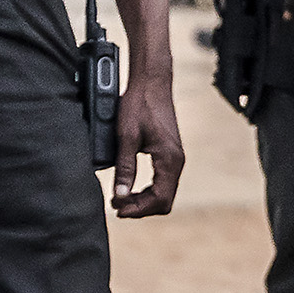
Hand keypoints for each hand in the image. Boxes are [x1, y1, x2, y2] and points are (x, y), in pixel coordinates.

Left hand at [108, 71, 184, 217]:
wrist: (151, 83)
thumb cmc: (139, 104)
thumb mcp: (126, 136)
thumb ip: (125, 167)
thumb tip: (120, 194)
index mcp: (169, 159)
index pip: (160, 199)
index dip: (138, 209)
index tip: (118, 209)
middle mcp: (177, 162)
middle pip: (164, 201)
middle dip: (140, 207)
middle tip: (116, 205)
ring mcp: (175, 158)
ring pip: (164, 193)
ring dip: (143, 200)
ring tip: (120, 197)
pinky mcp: (169, 154)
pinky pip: (162, 182)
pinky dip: (147, 190)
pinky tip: (130, 187)